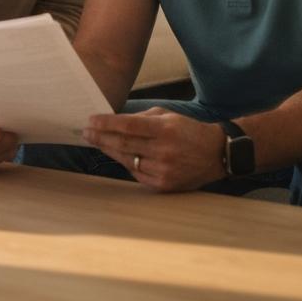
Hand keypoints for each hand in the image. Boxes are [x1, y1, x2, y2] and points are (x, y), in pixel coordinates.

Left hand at [82, 108, 225, 190]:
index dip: (106, 123)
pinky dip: (125, 163)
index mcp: (164, 129)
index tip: (90, 120)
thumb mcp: (168, 115)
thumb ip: (142, 118)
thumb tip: (114, 120)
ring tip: (96, 142)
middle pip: (122, 144)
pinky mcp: (163, 185)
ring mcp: (163, 170)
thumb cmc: (188, 130)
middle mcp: (163, 151)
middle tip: (85, 132)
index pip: (127, 126)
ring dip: (108, 151)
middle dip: (100, 137)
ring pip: (127, 160)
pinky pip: (137, 173)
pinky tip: (116, 155)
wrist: (216, 154)